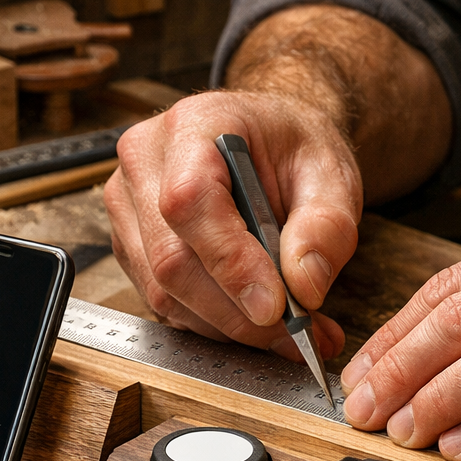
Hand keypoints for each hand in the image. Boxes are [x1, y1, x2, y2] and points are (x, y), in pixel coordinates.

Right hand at [105, 90, 355, 362]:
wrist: (269, 143)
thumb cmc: (293, 149)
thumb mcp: (331, 173)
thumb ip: (326, 227)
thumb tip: (304, 286)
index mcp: (192, 126)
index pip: (190, 201)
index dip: (230, 262)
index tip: (276, 305)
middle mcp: (144, 163)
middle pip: (171, 259)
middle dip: (237, 311)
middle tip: (297, 334)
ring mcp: (129, 207)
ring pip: (164, 292)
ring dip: (228, 326)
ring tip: (288, 333)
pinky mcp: (131, 246)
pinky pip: (164, 303)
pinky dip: (214, 325)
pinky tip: (256, 322)